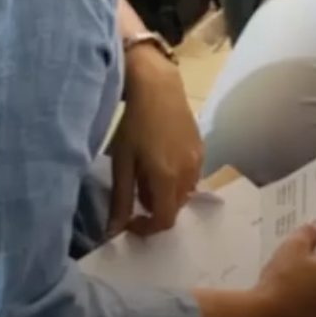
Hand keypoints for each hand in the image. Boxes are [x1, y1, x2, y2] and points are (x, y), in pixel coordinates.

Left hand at [107, 45, 203, 236]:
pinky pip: (190, 177)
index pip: (164, 220)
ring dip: (165, 196)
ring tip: (144, 177)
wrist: (157, 86)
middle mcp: (188, 174)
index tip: (129, 222)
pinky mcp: (201, 149)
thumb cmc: (133, 122)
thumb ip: (121, 198)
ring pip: (184, 194)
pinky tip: (159, 162)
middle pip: (174, 208)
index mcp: (167, 178)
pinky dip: (175, 181)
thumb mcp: (122, 161)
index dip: (146, 228)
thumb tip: (114, 231)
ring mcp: (198, 160)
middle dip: (154, 210)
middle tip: (134, 196)